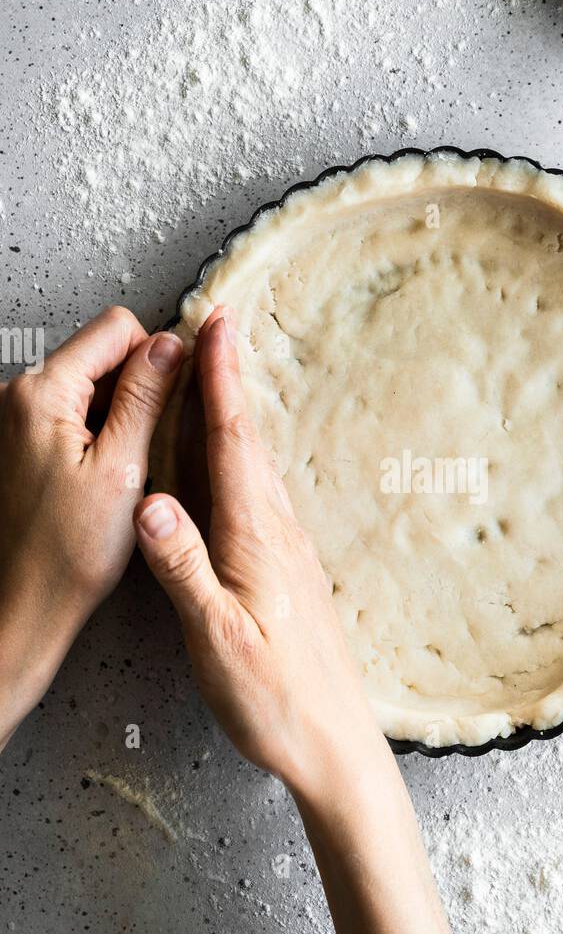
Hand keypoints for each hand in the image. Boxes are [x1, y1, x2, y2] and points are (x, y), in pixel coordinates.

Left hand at [0, 306, 183, 746]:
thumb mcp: (124, 468)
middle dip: (135, 387)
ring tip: (128, 466)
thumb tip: (171, 345)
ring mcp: (14, 418)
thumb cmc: (67, 552)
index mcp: (41, 393)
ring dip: (116, 413)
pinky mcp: (17, 441)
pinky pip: (69, 414)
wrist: (25, 604)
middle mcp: (17, 395)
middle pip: (98, 353)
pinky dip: (96, 433)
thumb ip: (145, 397)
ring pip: (86, 384)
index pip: (115, 329)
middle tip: (152, 443)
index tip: (176, 393)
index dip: (156, 355)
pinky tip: (106, 476)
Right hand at [133, 307, 389, 806]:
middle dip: (230, 383)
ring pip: (257, 469)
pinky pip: (262, 498)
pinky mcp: (291, 575)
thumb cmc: (276, 700)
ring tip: (222, 381)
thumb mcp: (217, 640)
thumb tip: (150, 501)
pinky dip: (245, 463)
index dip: (222, 382)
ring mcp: (289, 554)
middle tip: (218, 327)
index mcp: (257, 540)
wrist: (336, 744)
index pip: (233, 444)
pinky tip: (240, 471)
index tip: (216, 325)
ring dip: (238, 418)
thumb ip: (184, 570)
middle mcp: (279, 535)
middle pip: (249, 443)